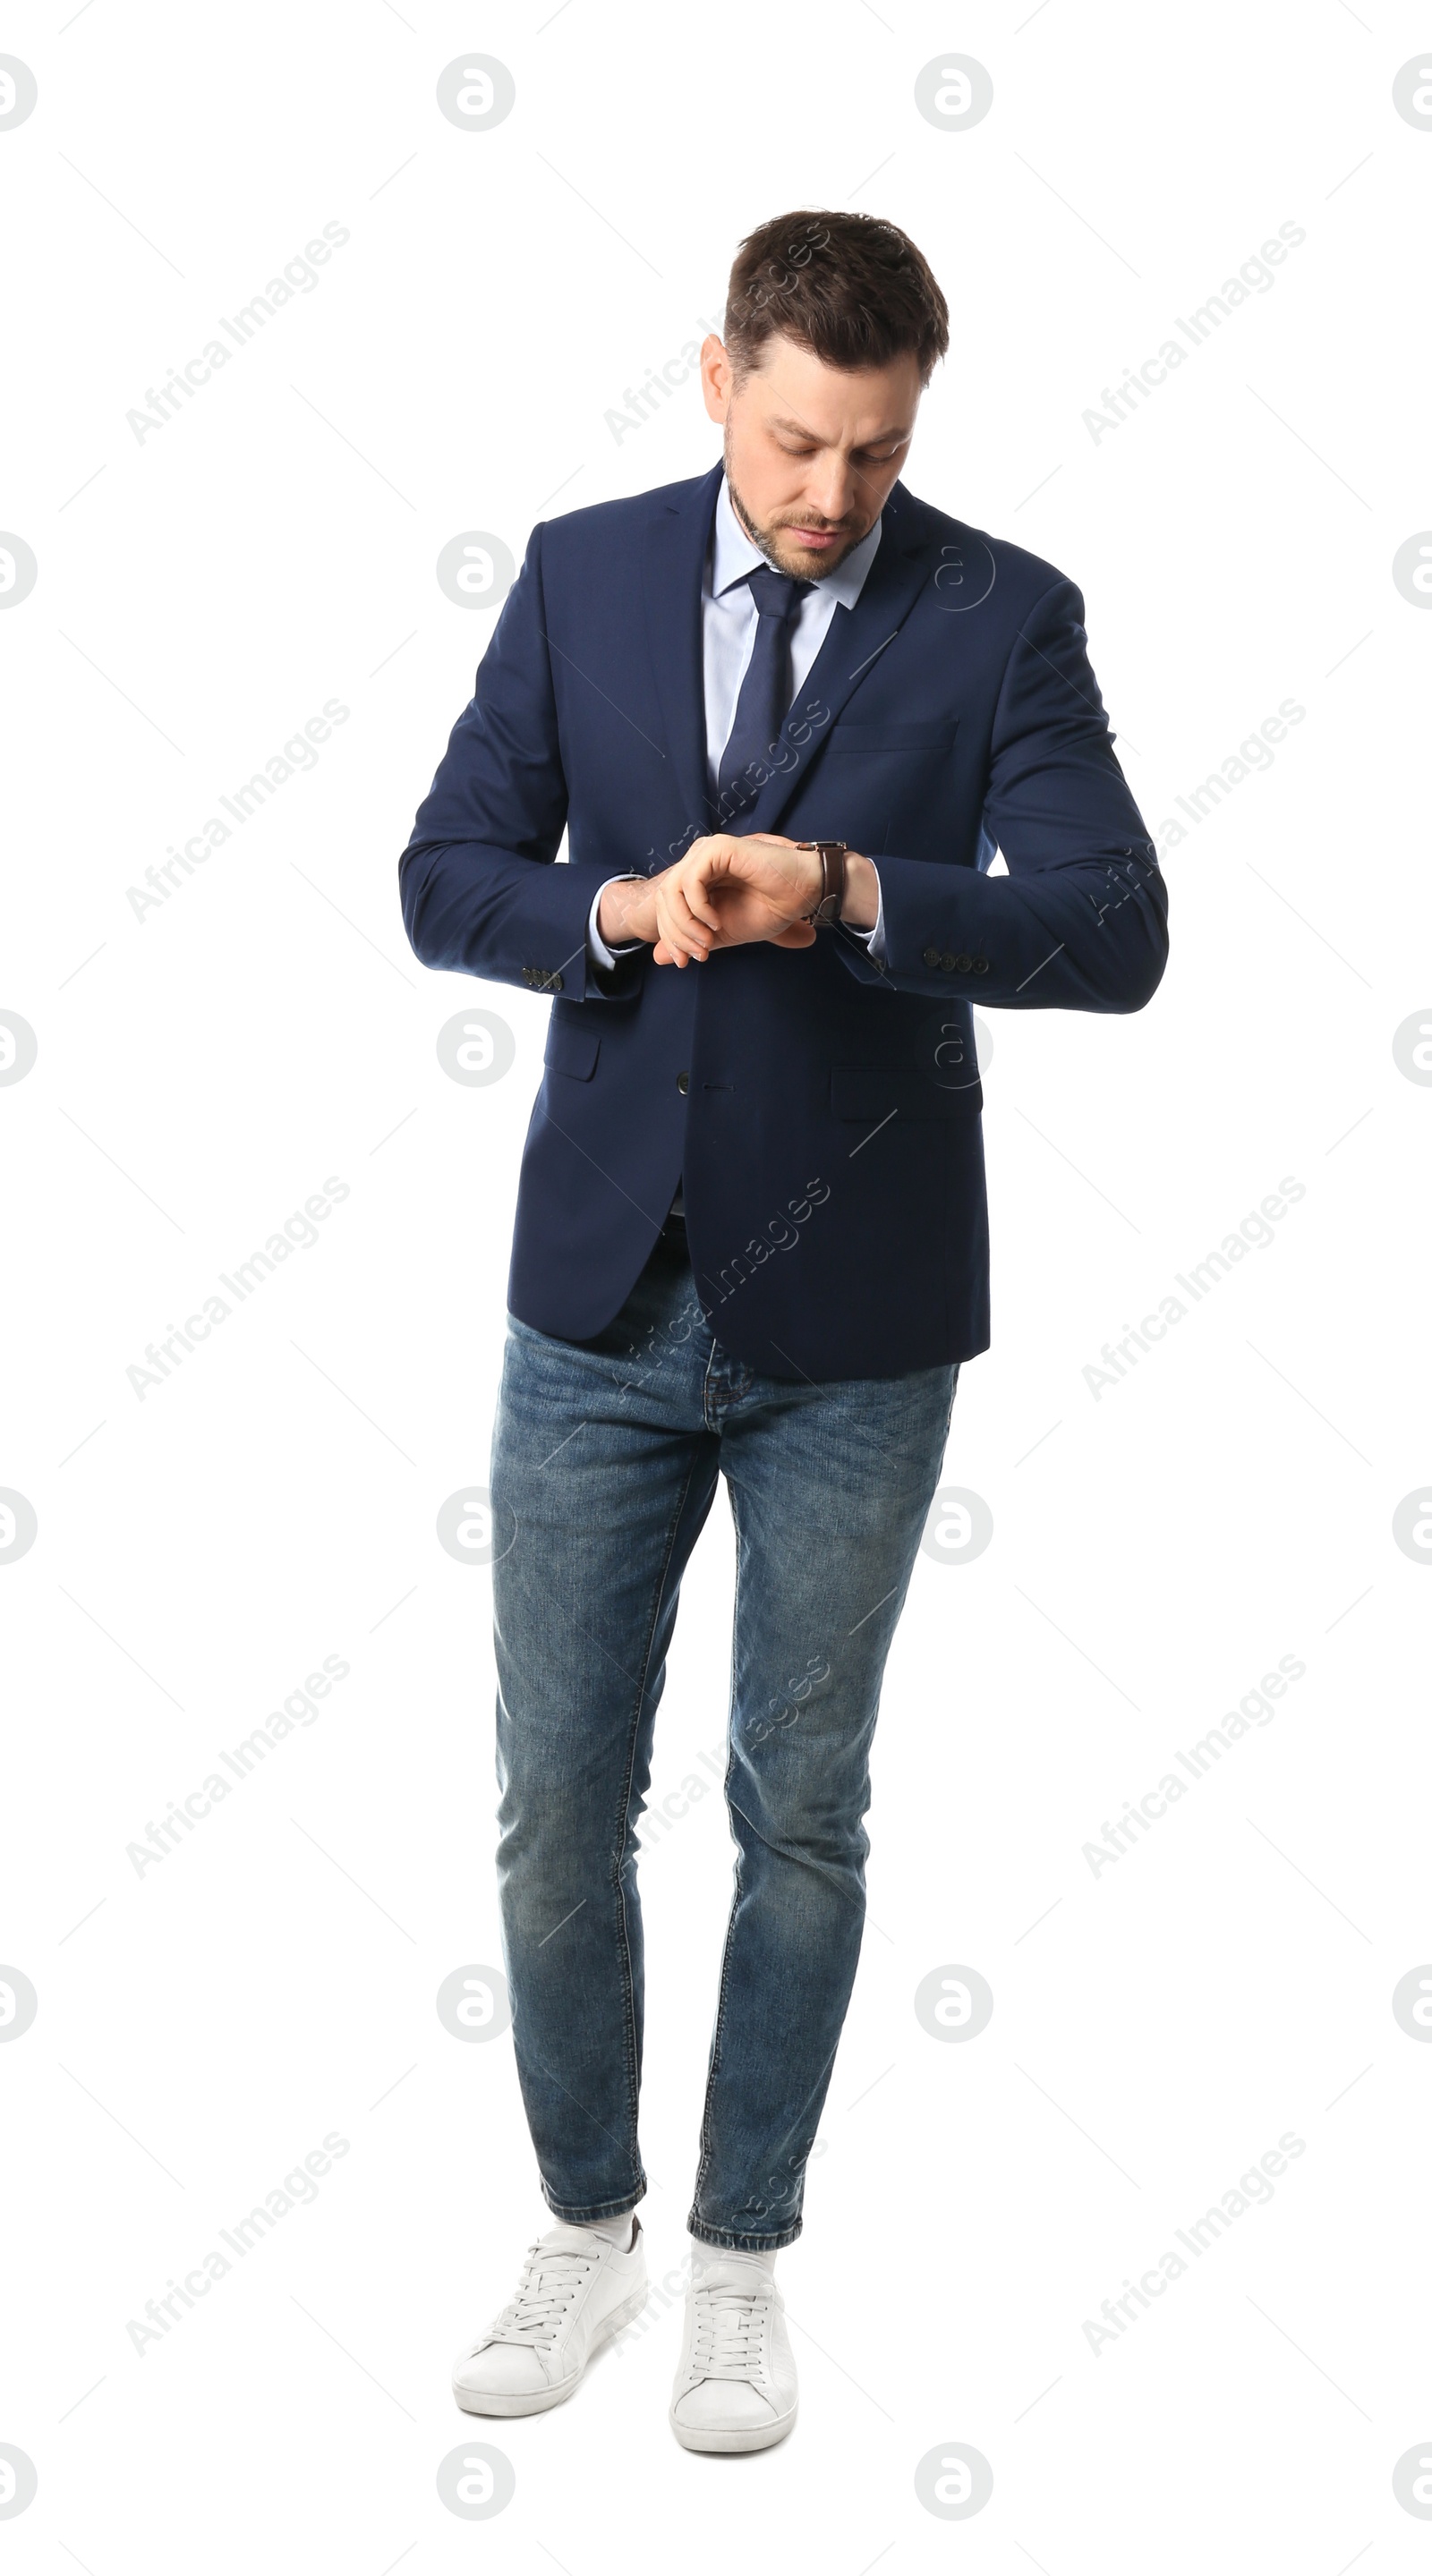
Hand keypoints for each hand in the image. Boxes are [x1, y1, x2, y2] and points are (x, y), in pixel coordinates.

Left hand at [652, 834, 821, 966]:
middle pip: (663, 900)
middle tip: (699, 955)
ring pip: (671, 891)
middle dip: (675, 935)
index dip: (670, 937)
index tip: (685, 962)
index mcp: (697, 877)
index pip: (665, 906)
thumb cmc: (770, 908)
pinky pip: (690, 882)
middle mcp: (697, 861)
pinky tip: (716, 922)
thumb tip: (657, 957)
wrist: (803, 895)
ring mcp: (706, 852)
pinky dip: (698, 908)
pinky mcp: (718, 848)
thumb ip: (691, 939)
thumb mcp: (723, 932)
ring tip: (708, 942)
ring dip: (686, 924)